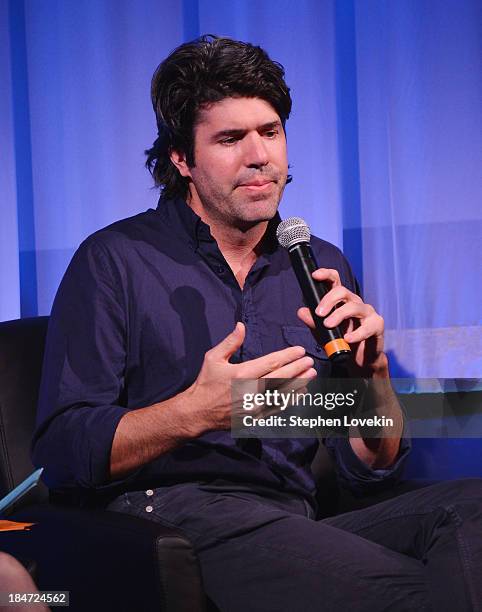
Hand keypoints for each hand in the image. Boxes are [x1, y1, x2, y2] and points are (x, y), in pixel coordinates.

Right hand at [186, 322, 316, 433]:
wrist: (198, 412)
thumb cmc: (206, 383)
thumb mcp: (213, 358)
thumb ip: (230, 342)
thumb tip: (241, 326)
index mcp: (242, 373)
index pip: (271, 362)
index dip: (288, 356)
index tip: (299, 350)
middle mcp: (251, 390)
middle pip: (281, 377)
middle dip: (298, 368)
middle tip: (310, 361)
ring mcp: (255, 405)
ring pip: (283, 393)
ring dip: (299, 383)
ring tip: (311, 374)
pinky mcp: (256, 416)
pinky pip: (278, 407)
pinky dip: (291, 399)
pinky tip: (299, 392)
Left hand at [296, 268, 387, 376]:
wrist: (358, 360)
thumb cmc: (341, 342)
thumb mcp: (323, 332)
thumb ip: (313, 322)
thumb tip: (301, 311)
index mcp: (341, 301)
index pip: (335, 281)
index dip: (326, 274)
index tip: (315, 275)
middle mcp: (354, 302)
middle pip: (343, 291)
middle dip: (329, 300)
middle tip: (318, 313)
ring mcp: (367, 312)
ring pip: (353, 306)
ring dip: (339, 315)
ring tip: (328, 325)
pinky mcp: (377, 325)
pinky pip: (367, 326)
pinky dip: (357, 333)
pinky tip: (347, 339)